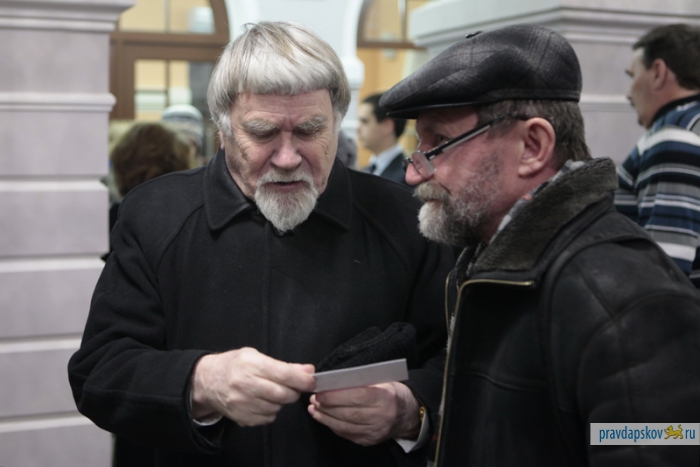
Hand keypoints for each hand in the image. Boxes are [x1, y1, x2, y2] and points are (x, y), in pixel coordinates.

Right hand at [190, 347, 315, 425]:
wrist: (208, 381)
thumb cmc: (234, 365)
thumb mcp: (256, 356)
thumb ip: (283, 365)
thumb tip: (308, 370)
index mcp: (251, 365)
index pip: (284, 375)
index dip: (302, 379)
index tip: (312, 380)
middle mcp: (245, 385)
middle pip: (283, 394)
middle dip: (295, 391)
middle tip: (294, 386)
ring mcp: (243, 404)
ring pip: (277, 407)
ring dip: (282, 401)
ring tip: (273, 391)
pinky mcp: (242, 417)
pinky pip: (268, 418)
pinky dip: (271, 410)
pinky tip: (263, 401)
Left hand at [308, 382, 419, 445]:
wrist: (407, 414)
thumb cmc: (391, 392)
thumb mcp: (382, 381)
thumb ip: (361, 382)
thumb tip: (334, 381)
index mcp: (386, 398)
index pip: (358, 397)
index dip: (337, 396)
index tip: (320, 392)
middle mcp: (382, 417)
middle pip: (349, 413)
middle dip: (328, 407)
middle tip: (314, 399)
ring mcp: (375, 432)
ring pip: (345, 427)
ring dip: (326, 418)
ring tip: (314, 408)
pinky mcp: (369, 441)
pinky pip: (346, 434)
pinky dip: (332, 426)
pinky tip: (323, 418)